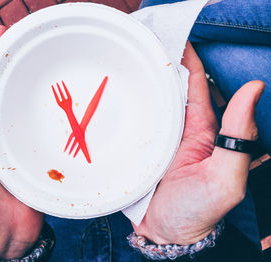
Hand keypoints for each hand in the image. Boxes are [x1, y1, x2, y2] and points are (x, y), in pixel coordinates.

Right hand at [133, 42, 264, 244]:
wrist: (166, 233)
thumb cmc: (198, 211)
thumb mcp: (226, 177)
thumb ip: (238, 136)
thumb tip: (254, 89)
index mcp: (206, 131)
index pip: (201, 88)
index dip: (192, 64)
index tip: (180, 42)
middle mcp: (184, 131)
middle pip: (174, 91)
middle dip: (166, 66)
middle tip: (150, 44)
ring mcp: (161, 138)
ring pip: (155, 102)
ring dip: (148, 82)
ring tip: (135, 60)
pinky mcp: (142, 147)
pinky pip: (138, 120)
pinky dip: (134, 104)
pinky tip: (123, 92)